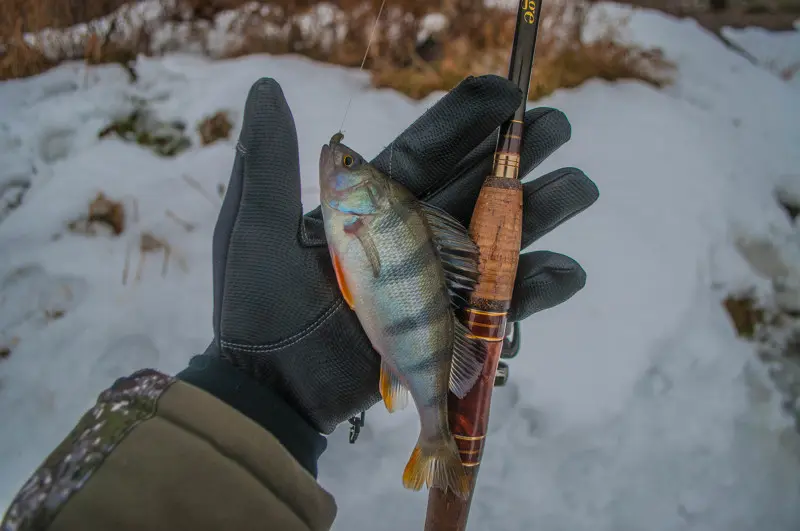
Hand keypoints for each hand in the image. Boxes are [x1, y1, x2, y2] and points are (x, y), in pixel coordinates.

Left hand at [204, 75, 597, 433]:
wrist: (271, 384)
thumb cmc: (254, 304)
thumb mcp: (256, 227)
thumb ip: (269, 159)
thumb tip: (269, 84)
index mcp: (374, 203)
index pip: (429, 151)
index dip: (467, 120)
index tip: (505, 89)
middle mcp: (413, 236)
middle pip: (477, 188)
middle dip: (519, 156)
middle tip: (556, 126)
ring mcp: (436, 282)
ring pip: (499, 240)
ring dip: (541, 213)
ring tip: (580, 187)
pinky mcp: (450, 327)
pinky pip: (500, 305)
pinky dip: (535, 289)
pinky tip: (566, 269)